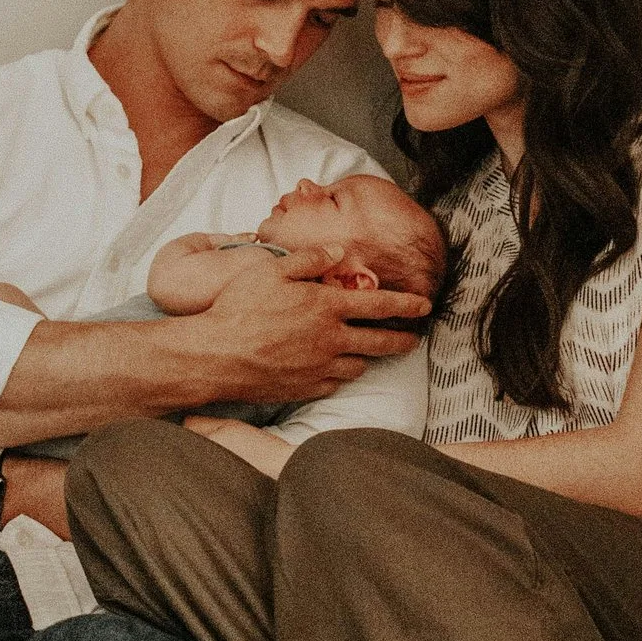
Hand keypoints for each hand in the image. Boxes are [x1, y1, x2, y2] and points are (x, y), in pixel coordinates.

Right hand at [172, 247, 428, 400]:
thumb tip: (340, 251)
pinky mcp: (307, 389)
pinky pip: (335, 383)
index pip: (380, 305)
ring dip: (367, 357)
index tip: (425, 306)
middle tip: (414, 339)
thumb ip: (310, 258)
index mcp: (327, 306)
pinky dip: (339, 374)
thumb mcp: (272, 270)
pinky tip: (332, 368)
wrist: (216, 356)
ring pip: (359, 366)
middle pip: (381, 342)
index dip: (407, 305)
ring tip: (366, 352)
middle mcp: (331, 340)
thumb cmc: (239, 307)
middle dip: (402, 340)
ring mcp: (320, 368)